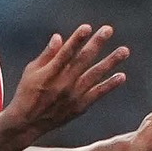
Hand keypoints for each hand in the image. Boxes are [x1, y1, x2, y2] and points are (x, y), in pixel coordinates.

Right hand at [5, 25, 128, 142]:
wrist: (27, 123)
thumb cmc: (27, 93)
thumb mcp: (31, 71)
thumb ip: (47, 55)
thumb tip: (59, 37)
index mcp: (49, 73)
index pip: (65, 52)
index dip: (77, 39)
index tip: (87, 27)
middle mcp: (63, 83)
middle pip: (83, 60)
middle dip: (96, 44)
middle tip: (108, 30)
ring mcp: (73, 95)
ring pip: (94, 75)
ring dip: (110, 62)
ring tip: (124, 51)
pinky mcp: (79, 106)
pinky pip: (97, 94)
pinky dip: (109, 85)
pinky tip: (121, 76)